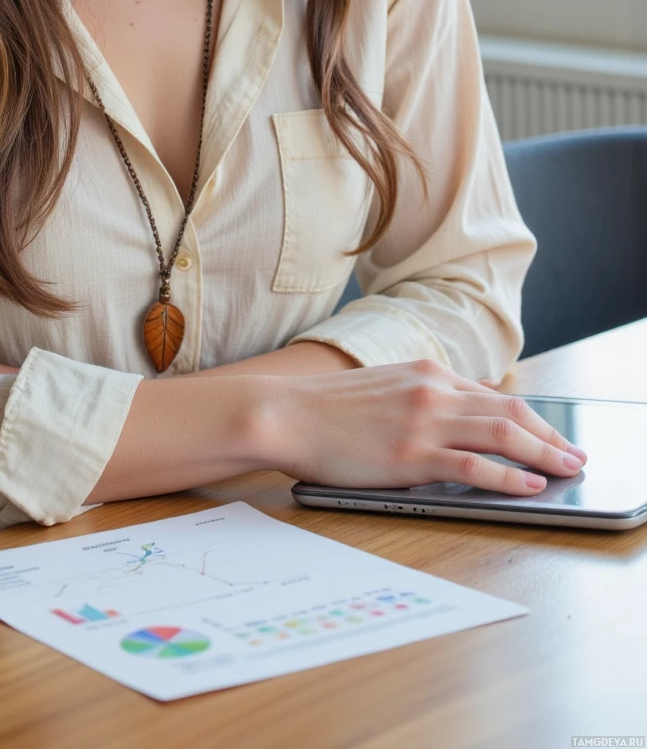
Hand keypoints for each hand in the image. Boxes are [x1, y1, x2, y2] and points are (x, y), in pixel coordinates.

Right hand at [272, 358, 586, 495]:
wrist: (285, 413)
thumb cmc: (326, 409)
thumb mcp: (382, 388)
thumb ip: (420, 397)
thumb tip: (453, 417)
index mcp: (425, 372)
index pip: (492, 396)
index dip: (530, 418)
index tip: (549, 436)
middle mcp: (431, 390)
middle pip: (509, 413)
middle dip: (549, 436)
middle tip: (573, 456)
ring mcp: (423, 421)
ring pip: (501, 435)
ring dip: (542, 454)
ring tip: (566, 470)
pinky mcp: (411, 454)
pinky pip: (473, 466)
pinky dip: (507, 477)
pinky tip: (527, 486)